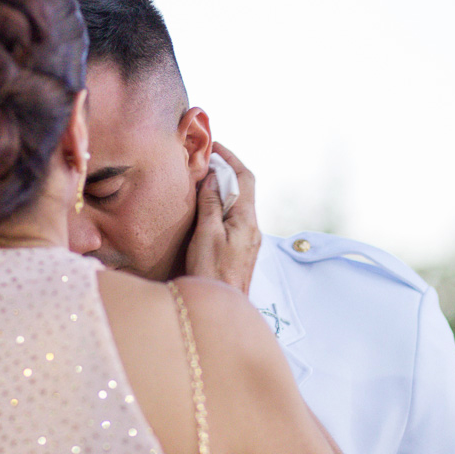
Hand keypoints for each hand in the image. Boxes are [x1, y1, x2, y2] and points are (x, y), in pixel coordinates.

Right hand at [185, 142, 259, 293]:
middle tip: (204, 161)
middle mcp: (252, 228)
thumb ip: (211, 205)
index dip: (230, 159)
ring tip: (202, 182)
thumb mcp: (207, 234)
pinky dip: (221, 206)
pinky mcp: (240, 251)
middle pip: (243, 190)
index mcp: (247, 220)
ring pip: (238, 205)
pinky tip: (206, 209)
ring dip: (222, 189)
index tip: (214, 146)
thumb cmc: (212, 273)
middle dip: (225, 172)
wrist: (222, 307)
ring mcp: (247, 241)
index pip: (244, 178)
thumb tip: (212, 180)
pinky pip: (233, 219)